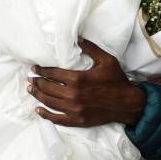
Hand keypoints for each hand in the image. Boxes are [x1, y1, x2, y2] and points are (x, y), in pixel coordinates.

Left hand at [29, 39, 145, 127]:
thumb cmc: (117, 81)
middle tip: (31, 79)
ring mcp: (74, 109)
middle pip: (47, 88)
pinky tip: (38, 110)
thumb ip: (91, 49)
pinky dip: (46, 115)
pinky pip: (57, 119)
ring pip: (49, 102)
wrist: (129, 104)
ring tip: (31, 89)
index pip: (52, 74)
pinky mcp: (77, 120)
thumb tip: (77, 38)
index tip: (34, 68)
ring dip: (37, 95)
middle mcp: (73, 95)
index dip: (41, 71)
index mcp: (78, 79)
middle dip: (37, 82)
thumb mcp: (107, 60)